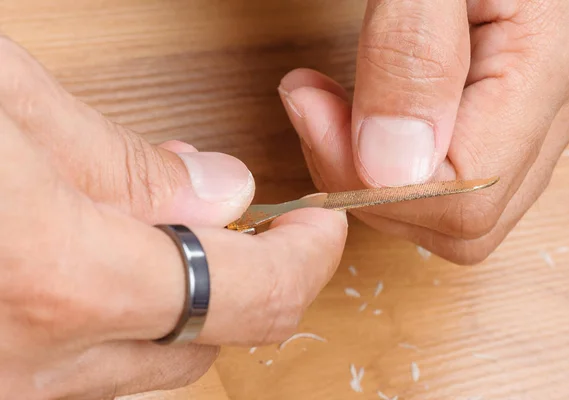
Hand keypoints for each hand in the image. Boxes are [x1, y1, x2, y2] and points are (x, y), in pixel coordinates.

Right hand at [0, 36, 346, 398]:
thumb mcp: (10, 107)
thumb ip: (128, 161)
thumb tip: (223, 191)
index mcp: (64, 279)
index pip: (251, 295)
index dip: (307, 259)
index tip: (319, 226)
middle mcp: (38, 359)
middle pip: (211, 342)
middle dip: (245, 281)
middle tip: (244, 222)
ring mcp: (12, 385)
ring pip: (151, 361)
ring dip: (183, 299)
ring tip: (166, 227)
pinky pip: (91, 365)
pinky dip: (123, 317)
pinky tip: (105, 261)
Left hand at [278, 0, 568, 263]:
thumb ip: (416, 57)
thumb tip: (391, 169)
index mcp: (550, 65)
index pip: (462, 197)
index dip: (375, 181)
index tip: (313, 110)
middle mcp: (554, 106)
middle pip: (462, 224)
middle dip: (371, 188)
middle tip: (317, 113)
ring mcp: (535, 115)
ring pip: (455, 212)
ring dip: (375, 178)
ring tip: (327, 106)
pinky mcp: (506, 111)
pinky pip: (452, 178)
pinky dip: (391, 164)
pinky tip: (361, 110)